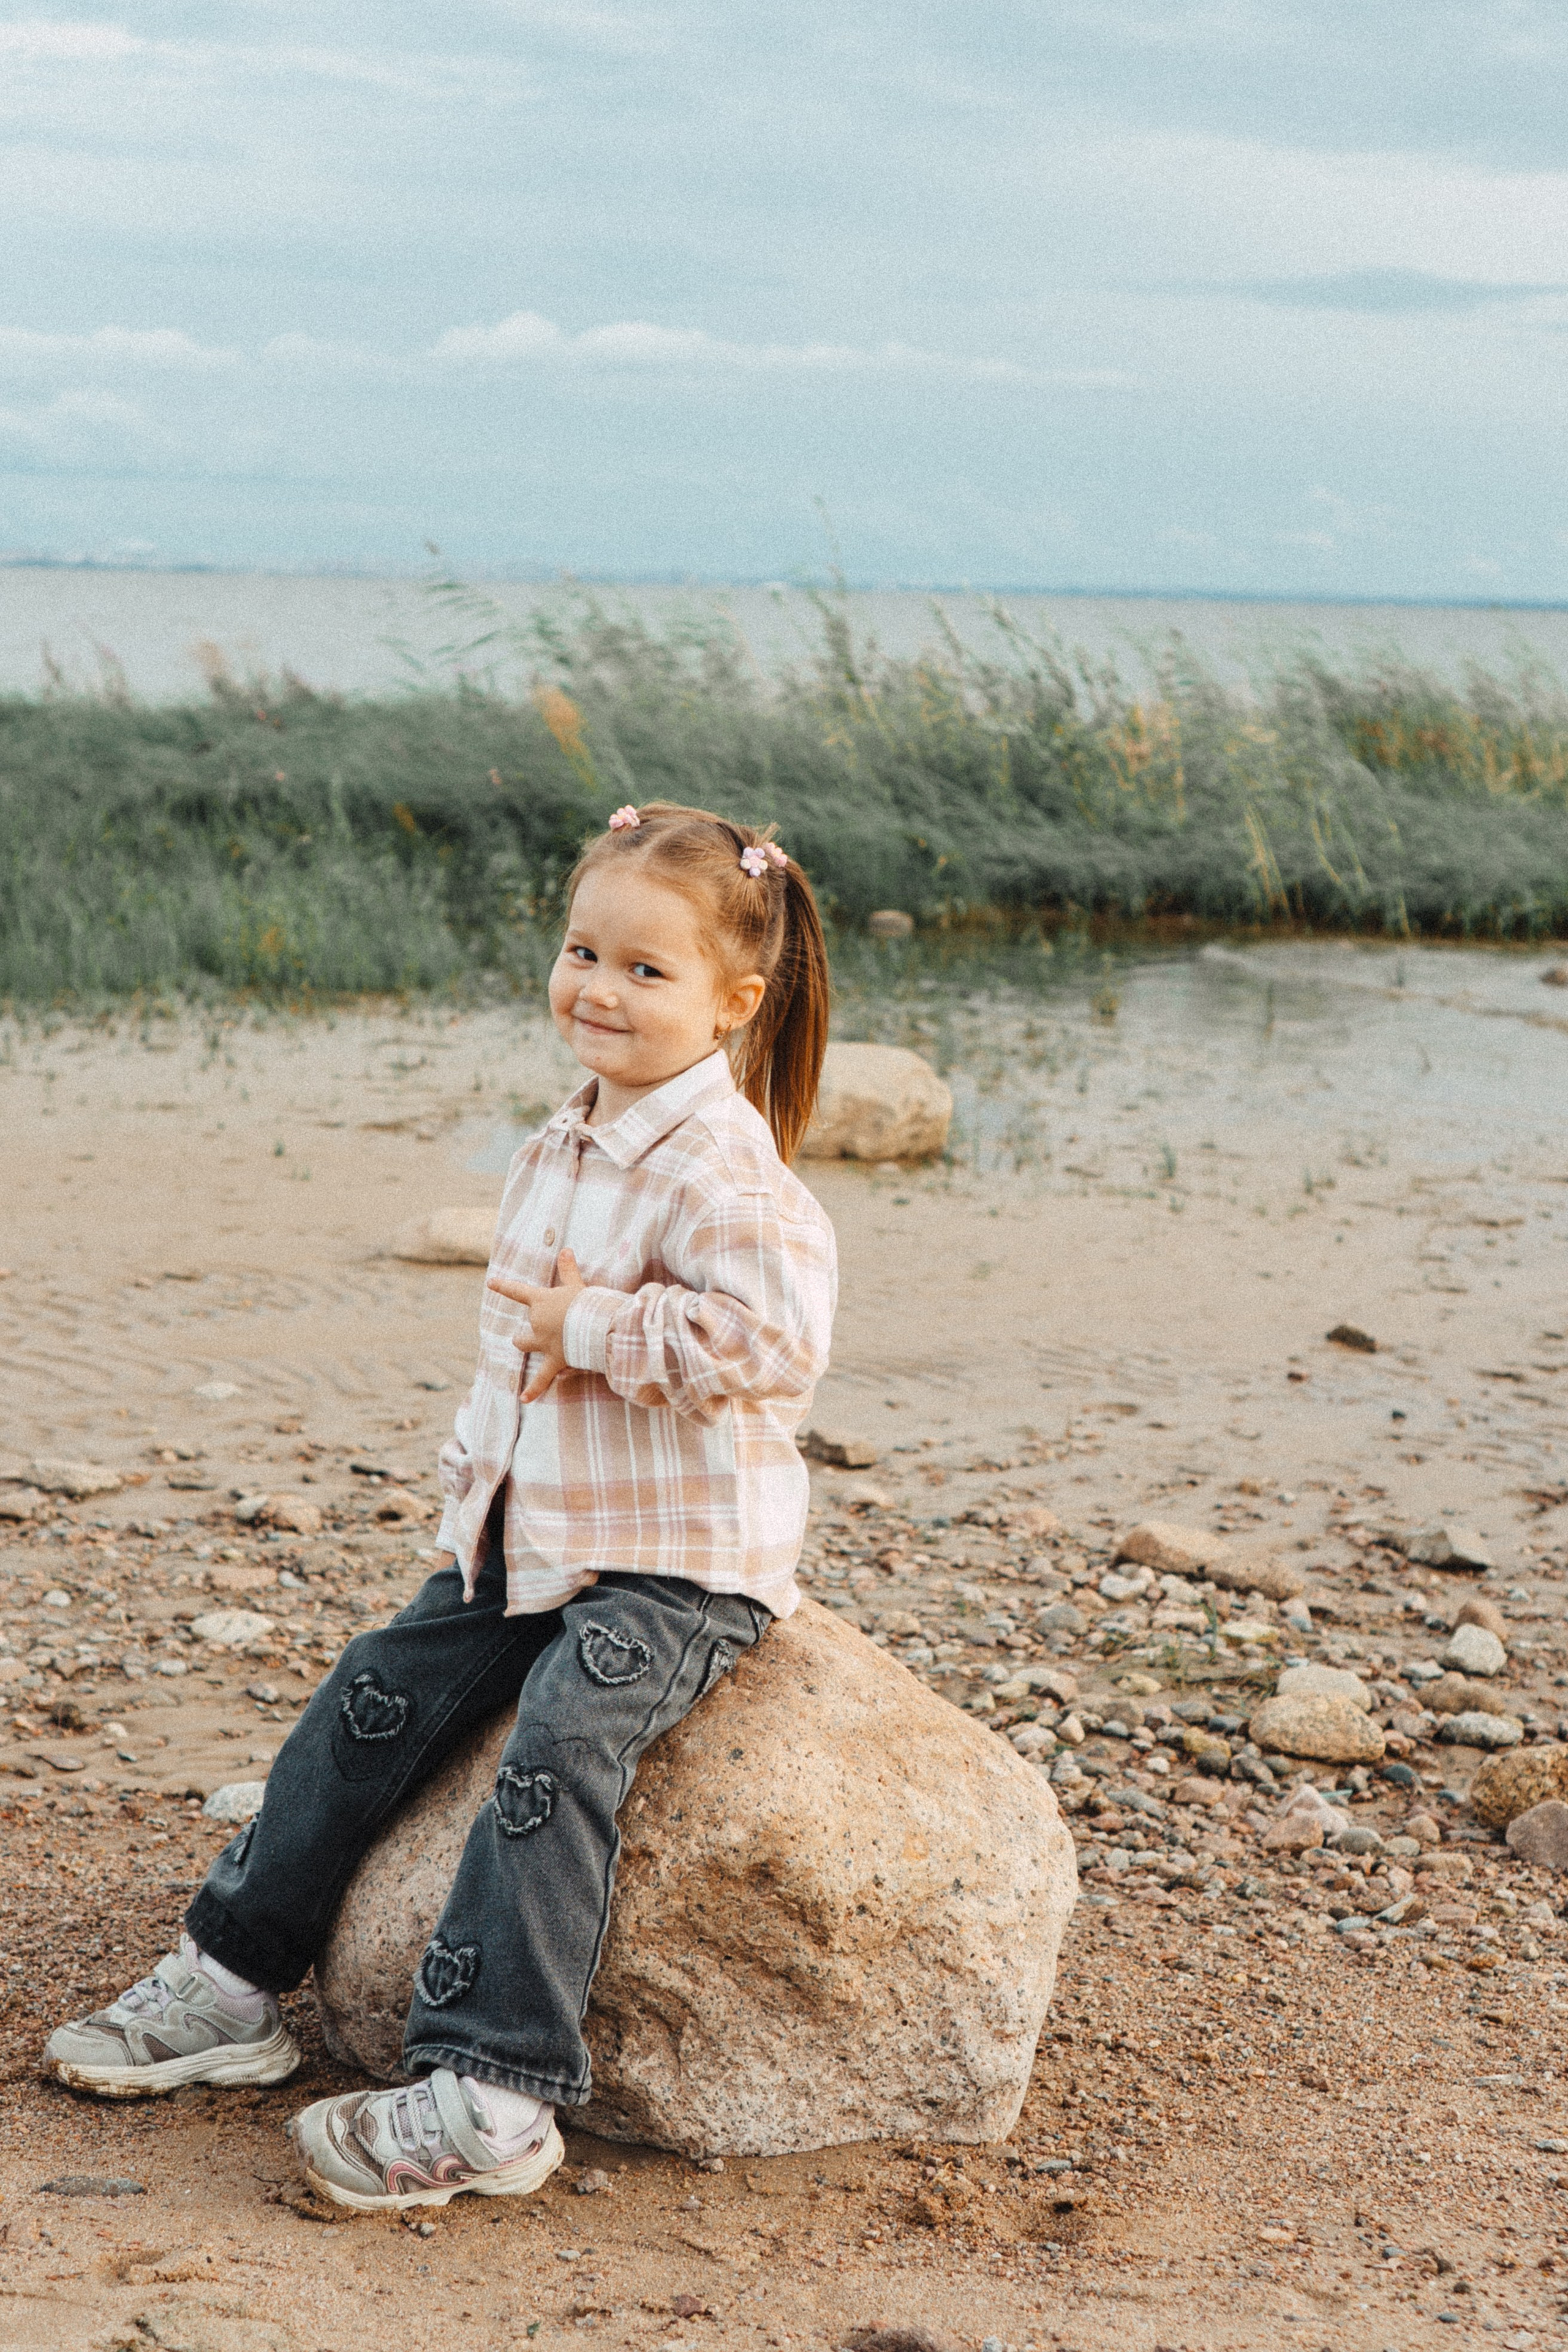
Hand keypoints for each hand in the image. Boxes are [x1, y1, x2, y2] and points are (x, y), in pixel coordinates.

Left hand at [487, 1250, 585, 1402]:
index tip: (490, 1283)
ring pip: (526, 1344)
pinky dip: (533, 1389)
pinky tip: (524, 1399)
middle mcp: (538, 1322)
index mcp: (541, 1302)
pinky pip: (542, 1378)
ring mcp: (544, 1342)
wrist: (594, 1326)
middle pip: (523, 1325)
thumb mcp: (576, 1284)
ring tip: (523, 1345)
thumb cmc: (586, 1303)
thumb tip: (565, 1249)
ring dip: (525, 1344)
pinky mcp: (555, 1360)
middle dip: (524, 1329)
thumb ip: (568, 1269)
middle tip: (527, 1331)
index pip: (518, 1292)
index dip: (503, 1287)